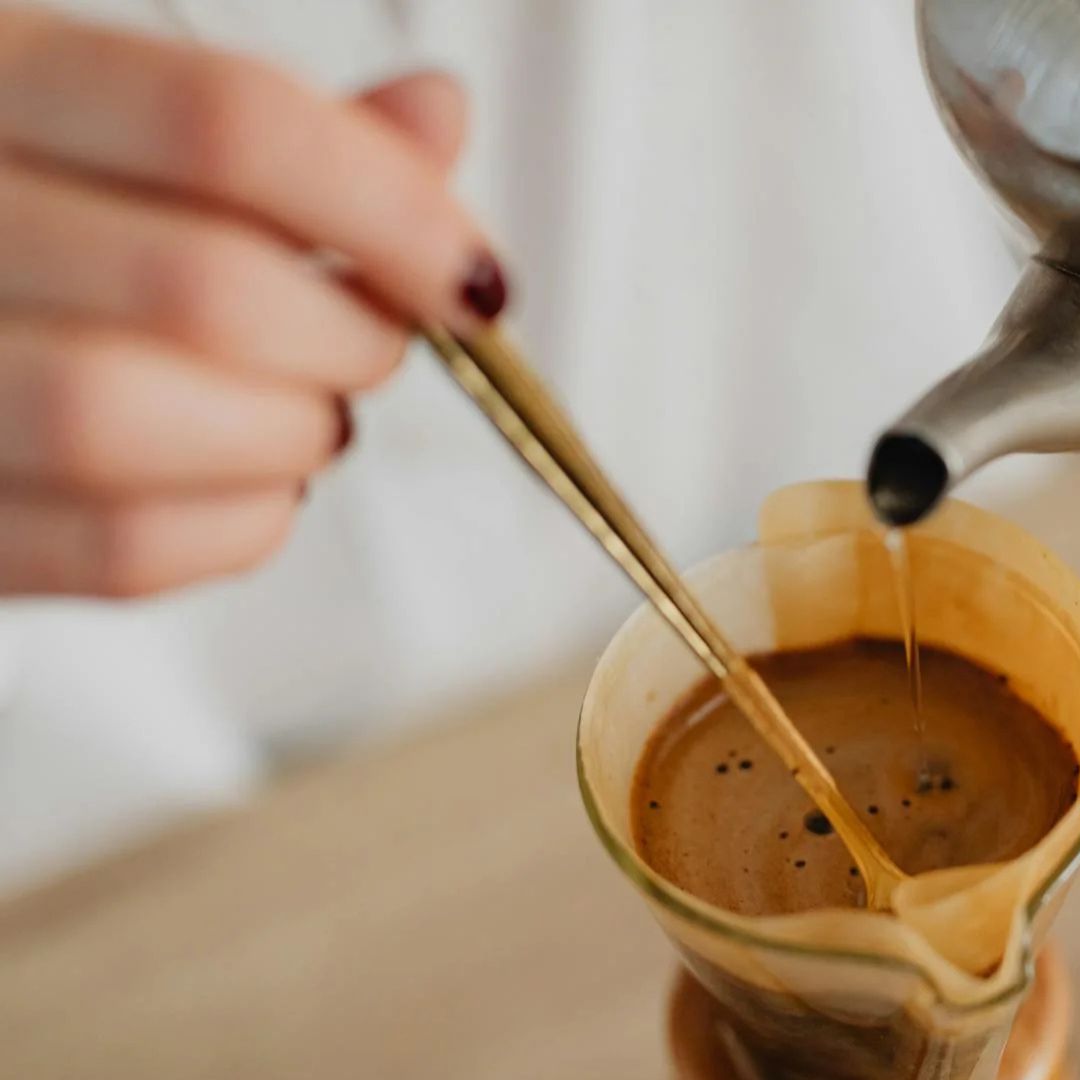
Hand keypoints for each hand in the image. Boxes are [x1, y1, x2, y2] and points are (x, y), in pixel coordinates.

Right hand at [0, 7, 503, 596]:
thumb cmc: (29, 212)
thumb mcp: (120, 122)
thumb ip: (278, 136)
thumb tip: (435, 115)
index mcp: (0, 75)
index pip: (226, 125)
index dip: (392, 209)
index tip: (473, 276)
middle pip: (201, 287)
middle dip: (348, 340)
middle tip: (375, 343)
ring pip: (126, 423)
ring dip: (284, 438)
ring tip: (306, 416)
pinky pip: (109, 550)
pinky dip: (234, 529)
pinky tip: (253, 486)